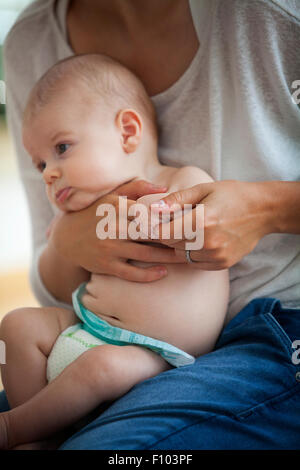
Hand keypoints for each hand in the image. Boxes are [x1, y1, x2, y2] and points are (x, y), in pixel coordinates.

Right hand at [49, 180, 179, 281]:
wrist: (67, 239)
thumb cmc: (95, 214)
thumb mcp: (112, 196)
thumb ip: (137, 188)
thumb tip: (164, 187)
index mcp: (117, 207)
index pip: (150, 211)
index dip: (171, 216)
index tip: (191, 219)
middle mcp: (114, 227)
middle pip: (152, 233)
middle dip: (175, 237)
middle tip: (196, 240)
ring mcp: (110, 248)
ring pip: (146, 254)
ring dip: (168, 256)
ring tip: (186, 256)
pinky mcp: (107, 266)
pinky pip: (132, 273)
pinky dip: (149, 274)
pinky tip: (163, 272)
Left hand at [151, 180, 272, 269]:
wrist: (263, 211)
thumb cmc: (231, 195)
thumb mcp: (203, 189)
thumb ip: (176, 200)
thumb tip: (153, 208)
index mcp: (202, 221)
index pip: (164, 234)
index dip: (155, 229)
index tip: (152, 223)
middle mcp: (208, 242)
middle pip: (171, 245)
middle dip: (168, 234)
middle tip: (175, 221)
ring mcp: (216, 255)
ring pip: (182, 255)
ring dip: (180, 244)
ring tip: (193, 229)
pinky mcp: (222, 263)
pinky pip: (195, 263)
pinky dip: (193, 253)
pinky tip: (203, 239)